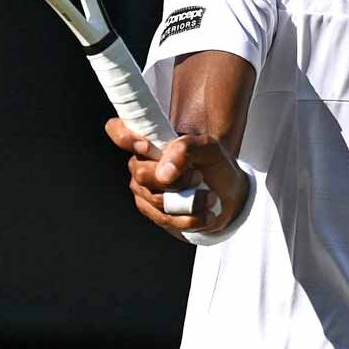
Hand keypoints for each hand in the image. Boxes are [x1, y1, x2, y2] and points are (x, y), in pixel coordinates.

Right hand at [104, 119, 250, 237]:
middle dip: (176, 180)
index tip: (148, 148)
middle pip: (141, 173)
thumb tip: (164, 172)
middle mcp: (141, 165)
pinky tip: (206, 214)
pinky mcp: (153, 213)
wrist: (229, 197)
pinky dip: (189, 218)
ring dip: (189, 201)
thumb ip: (187, 148)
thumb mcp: (210, 149)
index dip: (125, 136)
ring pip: (155, 199)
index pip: (118, 130)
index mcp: (151, 141)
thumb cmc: (215, 166)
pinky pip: (164, 218)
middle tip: (199, 177)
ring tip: (210, 197)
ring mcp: (144, 190)